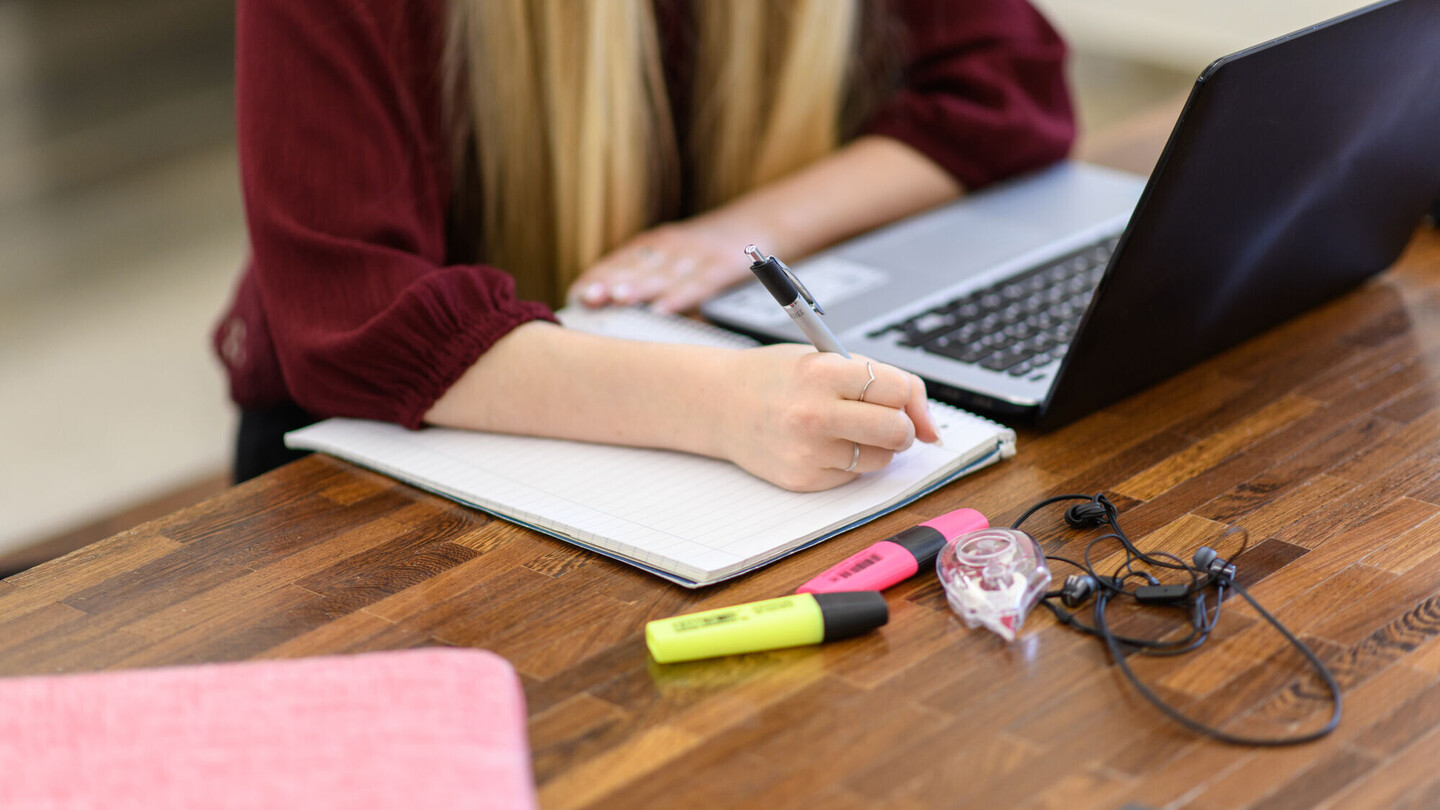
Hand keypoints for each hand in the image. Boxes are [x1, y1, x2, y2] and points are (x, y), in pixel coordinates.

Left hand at [569, 219, 757, 313]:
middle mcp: (674, 246)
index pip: (621, 261)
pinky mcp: (724, 266)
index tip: (576, 295)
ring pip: (664, 273)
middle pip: (638, 266)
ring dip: (640, 287)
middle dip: (611, 282)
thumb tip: (617, 312)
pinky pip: (699, 284)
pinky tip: (663, 310)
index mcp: (658, 245)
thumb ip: (653, 281)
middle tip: (588, 297)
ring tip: (618, 300)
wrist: (761, 223)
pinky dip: (680, 297)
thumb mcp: (680, 259)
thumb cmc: (711, 253)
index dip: (598, 277)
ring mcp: (699, 254)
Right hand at [716, 345, 941, 490]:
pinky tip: (822, 444)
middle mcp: (815, 414)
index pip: (898, 390)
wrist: (720, 404)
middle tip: (882, 418)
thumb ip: (884, 382)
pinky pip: (854, 475)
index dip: (904, 395)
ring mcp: (808, 452)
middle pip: (898, 431)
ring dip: (876, 446)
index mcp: (823, 373)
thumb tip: (933, 431)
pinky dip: (849, 461)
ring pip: (882, 458)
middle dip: (901, 427)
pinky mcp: (804, 480)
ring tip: (845, 429)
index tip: (894, 397)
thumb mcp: (828, 360)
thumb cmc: (779, 378)